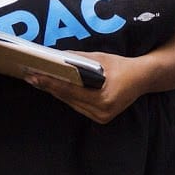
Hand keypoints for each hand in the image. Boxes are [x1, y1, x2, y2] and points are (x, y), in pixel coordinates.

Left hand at [25, 50, 150, 123]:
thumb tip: (56, 57)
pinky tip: (55, 89)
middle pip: (68, 98)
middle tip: (31, 76)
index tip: (35, 76)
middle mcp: (103, 111)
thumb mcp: (101, 58)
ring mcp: (102, 117)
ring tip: (39, 81)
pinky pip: (79, 107)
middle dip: (49, 87)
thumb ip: (78, 59)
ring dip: (56, 93)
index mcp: (104, 98)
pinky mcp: (102, 118)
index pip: (71, 90)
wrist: (143, 78)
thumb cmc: (123, 66)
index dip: (51, 83)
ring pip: (71, 104)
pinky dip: (68, 97)